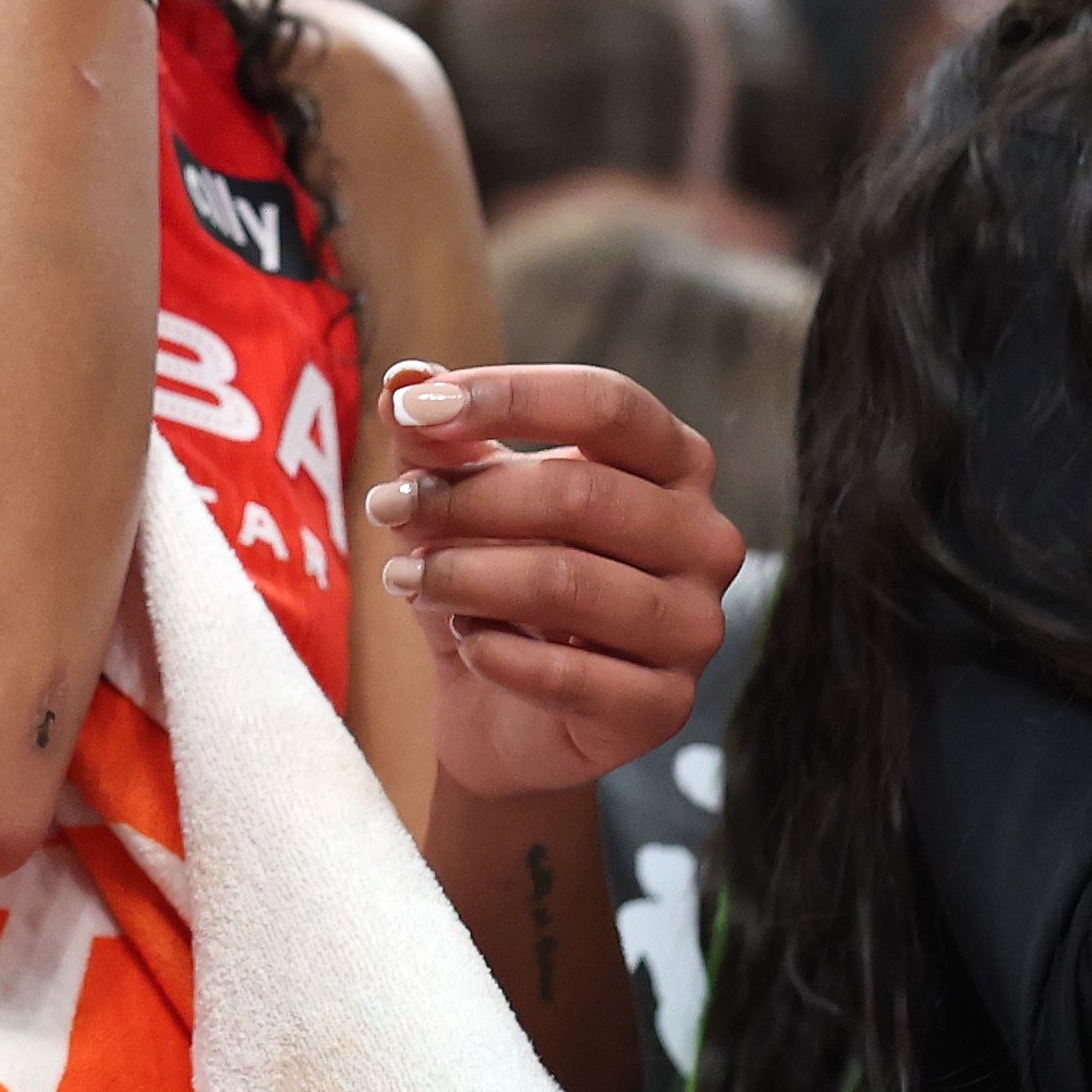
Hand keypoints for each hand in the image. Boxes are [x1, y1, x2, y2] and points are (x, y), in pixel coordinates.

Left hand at [364, 360, 742, 796]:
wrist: (504, 714)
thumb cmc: (494, 582)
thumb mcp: (455, 502)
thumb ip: (435, 442)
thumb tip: (405, 377)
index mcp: (674, 463)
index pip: (608, 402)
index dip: (509, 396)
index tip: (414, 409)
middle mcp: (704, 538)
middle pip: (580, 490)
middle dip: (464, 498)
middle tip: (387, 509)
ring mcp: (695, 626)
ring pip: (569, 581)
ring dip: (465, 576)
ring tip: (406, 577)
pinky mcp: (665, 706)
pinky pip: (571, 674)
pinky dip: (495, 653)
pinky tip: (463, 642)